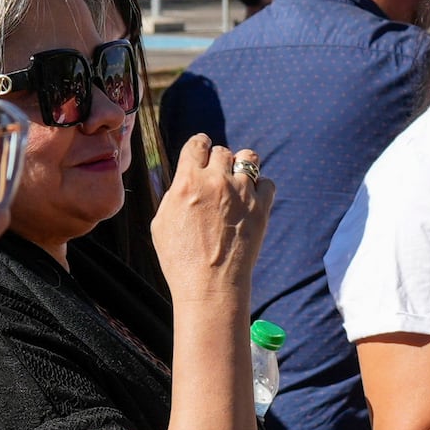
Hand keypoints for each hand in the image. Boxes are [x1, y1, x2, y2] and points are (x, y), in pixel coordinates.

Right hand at [152, 137, 273, 303]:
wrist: (209, 285)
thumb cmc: (179, 259)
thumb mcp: (162, 222)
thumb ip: (174, 193)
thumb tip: (185, 180)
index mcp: (188, 181)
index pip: (196, 144)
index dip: (199, 145)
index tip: (202, 149)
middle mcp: (216, 181)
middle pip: (222, 151)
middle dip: (218, 160)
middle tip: (217, 176)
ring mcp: (242, 193)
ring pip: (249, 158)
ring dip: (242, 166)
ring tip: (238, 180)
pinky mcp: (261, 208)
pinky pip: (267, 183)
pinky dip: (260, 188)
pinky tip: (251, 200)